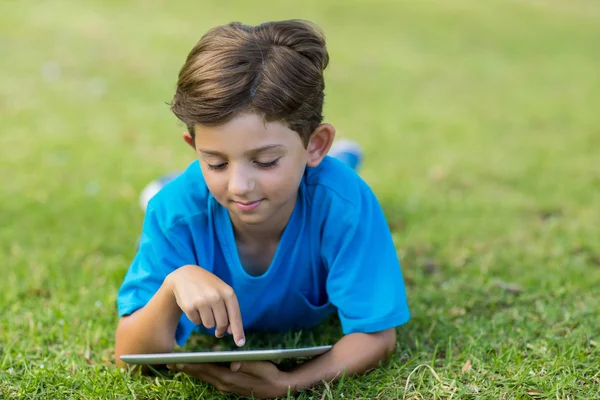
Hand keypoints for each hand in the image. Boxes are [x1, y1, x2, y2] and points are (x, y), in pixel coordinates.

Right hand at [165, 265, 244, 345]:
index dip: (238, 331)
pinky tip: (194, 306)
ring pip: (209, 325)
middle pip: (222, 324)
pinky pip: (196, 322)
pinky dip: (196, 318)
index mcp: (228, 292)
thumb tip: (231, 332)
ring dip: (207, 321)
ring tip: (204, 307)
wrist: (186, 275)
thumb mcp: (222, 293)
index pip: (235, 316)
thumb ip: (229, 311)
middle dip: (220, 329)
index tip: (240, 343)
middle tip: (218, 330)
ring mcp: (202, 301)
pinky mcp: (189, 306)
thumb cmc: (209, 287)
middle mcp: (216, 296)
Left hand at [168, 361, 289, 397]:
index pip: (207, 369)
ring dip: (191, 370)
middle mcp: (225, 383)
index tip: (177, 361)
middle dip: (186, 368)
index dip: (192, 365)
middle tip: (169, 363)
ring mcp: (226, 386)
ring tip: (178, 365)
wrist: (279, 388)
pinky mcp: (229, 385)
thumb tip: (233, 364)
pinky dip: (201, 372)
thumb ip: (246, 365)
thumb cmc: (270, 374)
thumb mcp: (261, 367)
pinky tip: (196, 368)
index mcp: (230, 378)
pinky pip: (211, 378)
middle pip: (202, 374)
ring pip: (205, 377)